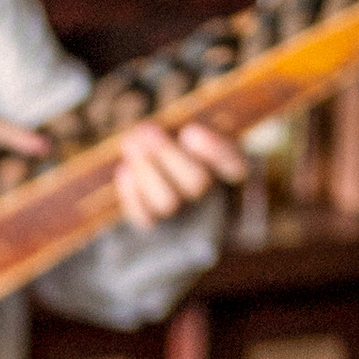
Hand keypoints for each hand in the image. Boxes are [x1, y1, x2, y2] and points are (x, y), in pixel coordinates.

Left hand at [112, 115, 246, 229]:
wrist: (181, 192)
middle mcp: (215, 199)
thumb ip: (198, 136)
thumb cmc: (192, 153)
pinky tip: (124, 170)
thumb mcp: (202, 137)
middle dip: (166, 154)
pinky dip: (132, 195)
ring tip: (130, 141)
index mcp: (234, 172)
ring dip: (146, 169)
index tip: (189, 132)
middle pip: (196, 182)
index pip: (234, 165)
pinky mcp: (160, 228)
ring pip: (167, 202)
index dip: (214, 151)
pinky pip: (146, 219)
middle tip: (145, 129)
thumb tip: (179, 136)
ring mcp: (187, 218)